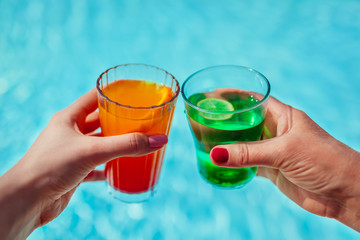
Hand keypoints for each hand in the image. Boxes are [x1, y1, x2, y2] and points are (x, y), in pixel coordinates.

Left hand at [0, 89, 167, 239]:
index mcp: (70, 118)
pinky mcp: (74, 171)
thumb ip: (127, 145)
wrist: (28, 200)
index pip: (95, 97)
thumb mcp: (93, 151)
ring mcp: (72, 152)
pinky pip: (97, 166)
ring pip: (100, 144)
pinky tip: (122, 169)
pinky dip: (110, 167)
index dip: (114, 93)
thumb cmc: (51, 167)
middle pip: (100, 120)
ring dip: (117, 144)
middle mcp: (70, 133)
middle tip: (142, 119)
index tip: (134, 92)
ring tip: (137, 142)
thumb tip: (159, 140)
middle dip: (120, 120)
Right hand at [210, 96, 359, 231]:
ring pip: (244, 144)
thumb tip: (215, 154)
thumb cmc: (325, 161)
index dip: (234, 96)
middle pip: (245, 122)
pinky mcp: (273, 170)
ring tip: (206, 140)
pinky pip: (248, 164)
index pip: (254, 99)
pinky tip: (220, 164)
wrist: (345, 193)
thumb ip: (249, 153)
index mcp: (283, 116)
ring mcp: (274, 151)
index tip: (212, 95)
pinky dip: (234, 165)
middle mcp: (276, 131)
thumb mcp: (284, 152)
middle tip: (203, 120)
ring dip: (228, 144)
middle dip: (226, 121)